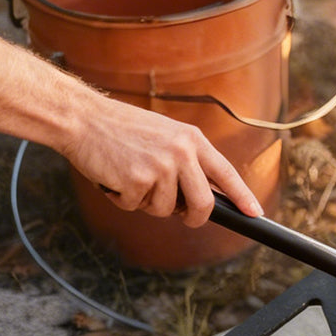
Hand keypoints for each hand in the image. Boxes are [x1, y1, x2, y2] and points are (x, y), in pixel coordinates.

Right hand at [69, 95, 263, 226]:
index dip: (242, 197)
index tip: (255, 213)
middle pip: (203, 203)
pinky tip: (114, 176)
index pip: (226, 173)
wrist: (81, 117)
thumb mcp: (165, 135)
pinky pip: (136, 207)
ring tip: (130, 175)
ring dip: (148, 203)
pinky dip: (123, 199)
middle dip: (195, 217)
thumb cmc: (121, 129)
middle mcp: (181, 152)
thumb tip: (207, 196)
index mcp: (192, 139)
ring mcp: (160, 167)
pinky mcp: (137, 181)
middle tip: (184, 217)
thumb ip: (188, 160)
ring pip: (166, 210)